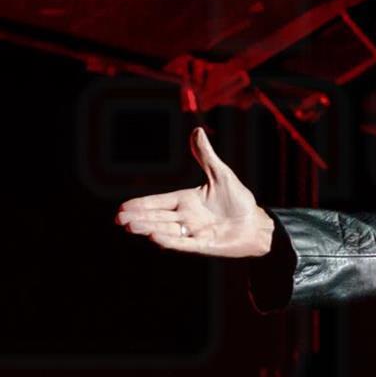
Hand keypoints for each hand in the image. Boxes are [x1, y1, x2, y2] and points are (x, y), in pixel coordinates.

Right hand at [116, 126, 275, 257]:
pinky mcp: (204, 245)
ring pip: (166, 230)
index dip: (142, 205)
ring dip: (148, 228)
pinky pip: (184, 243)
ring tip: (130, 227)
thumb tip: (197, 131)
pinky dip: (169, 240)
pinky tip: (154, 238)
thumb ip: (205, 156)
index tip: (123, 208)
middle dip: (139, 218)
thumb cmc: (239, 200)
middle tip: (119, 219)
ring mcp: (194, 232)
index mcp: (187, 201)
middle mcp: (187, 218)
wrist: (256, 224)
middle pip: (158, 217)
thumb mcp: (221, 174)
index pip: (159, 202)